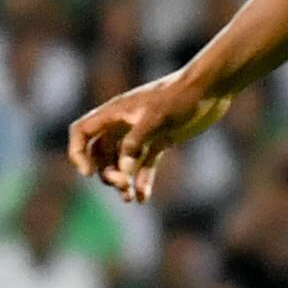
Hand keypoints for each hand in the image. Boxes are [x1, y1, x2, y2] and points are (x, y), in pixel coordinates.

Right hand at [66, 71, 226, 205]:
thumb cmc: (181, 98)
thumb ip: (135, 144)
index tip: (88, 174)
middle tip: (122, 185)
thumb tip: (122, 171)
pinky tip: (143, 197)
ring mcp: (141, 132)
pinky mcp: (160, 140)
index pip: (82, 132)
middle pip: (100, 153)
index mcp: (115, 113)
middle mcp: (124, 123)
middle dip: (107, 172)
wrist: (210, 89)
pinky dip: (141, 180)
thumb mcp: (156, 119)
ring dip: (122, 180)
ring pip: (121, 161)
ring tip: (130, 198)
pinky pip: (143, 164)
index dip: (77, 153)